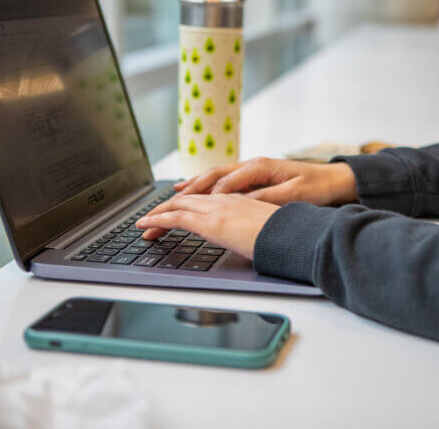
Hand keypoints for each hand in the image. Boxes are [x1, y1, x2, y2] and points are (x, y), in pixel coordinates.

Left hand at [135, 194, 278, 259]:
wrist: (294, 235)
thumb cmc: (286, 235)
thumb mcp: (265, 230)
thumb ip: (251, 230)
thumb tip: (246, 240)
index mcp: (239, 200)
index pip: (205, 199)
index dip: (186, 205)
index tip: (175, 215)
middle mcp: (226, 199)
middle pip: (188, 199)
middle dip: (166, 209)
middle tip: (151, 221)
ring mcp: (218, 208)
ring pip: (178, 205)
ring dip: (158, 214)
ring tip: (143, 224)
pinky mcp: (212, 222)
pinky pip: (177, 217)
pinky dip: (158, 219)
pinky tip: (146, 226)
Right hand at [174, 157, 357, 206]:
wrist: (337, 179)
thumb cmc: (318, 186)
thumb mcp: (295, 195)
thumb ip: (267, 198)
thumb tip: (242, 202)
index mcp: (260, 167)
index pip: (224, 182)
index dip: (205, 197)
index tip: (187, 209)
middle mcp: (253, 165)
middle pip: (214, 176)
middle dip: (190, 189)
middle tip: (169, 202)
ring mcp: (254, 170)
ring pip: (217, 176)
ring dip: (196, 185)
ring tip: (175, 194)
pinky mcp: (258, 177)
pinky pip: (226, 180)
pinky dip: (209, 187)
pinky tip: (200, 193)